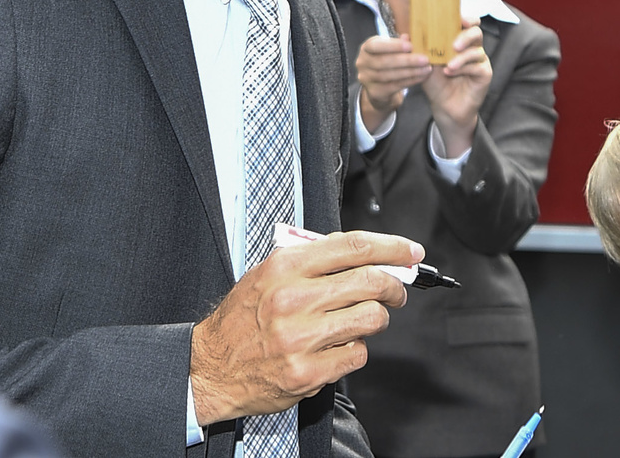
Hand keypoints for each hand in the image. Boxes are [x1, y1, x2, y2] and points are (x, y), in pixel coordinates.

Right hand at [190, 230, 422, 424]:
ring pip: (371, 319)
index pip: (353, 247)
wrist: (209, 368)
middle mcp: (293, 300)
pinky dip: (355, 349)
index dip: (391, 247)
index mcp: (285, 268)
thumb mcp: (268, 274)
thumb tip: (366, 254)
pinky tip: (337, 347)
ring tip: (363, 320)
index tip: (410, 251)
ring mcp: (301, 338)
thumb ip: (314, 261)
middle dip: (394, 286)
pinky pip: (357, 354)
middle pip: (371, 282)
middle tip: (396, 292)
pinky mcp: (307, 372)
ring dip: (377, 319)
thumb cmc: (243, 319)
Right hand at [354, 34, 431, 130]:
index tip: (410, 46)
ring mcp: (366, 78)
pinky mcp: (375, 91)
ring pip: (389, 75)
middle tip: (424, 59)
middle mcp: (363, 63)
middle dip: (406, 60)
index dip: (393, 46)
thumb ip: (399, 43)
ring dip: (411, 72)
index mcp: (366, 48)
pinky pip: (394, 86)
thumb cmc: (388, 60)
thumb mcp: (391, 49)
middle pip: (384, 62)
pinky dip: (410, 81)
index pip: (375, 46)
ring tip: (426, 68)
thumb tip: (408, 37)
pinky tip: (421, 77)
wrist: (380, 86)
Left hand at [422, 17, 492, 156]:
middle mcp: (471, 48)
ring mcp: (480, 60)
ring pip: (477, 50)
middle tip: (453, 45)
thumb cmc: (436, 83)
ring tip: (448, 66)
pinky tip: (450, 73)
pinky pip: (478, 66)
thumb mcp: (425, 64)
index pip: (467, 23)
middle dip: (465, 36)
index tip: (457, 19)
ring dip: (461, 57)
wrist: (444, 107)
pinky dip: (463, 69)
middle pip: (476, 32)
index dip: (465, 18)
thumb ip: (418, 50)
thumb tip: (405, 35)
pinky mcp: (485, 73)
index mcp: (458, 41)